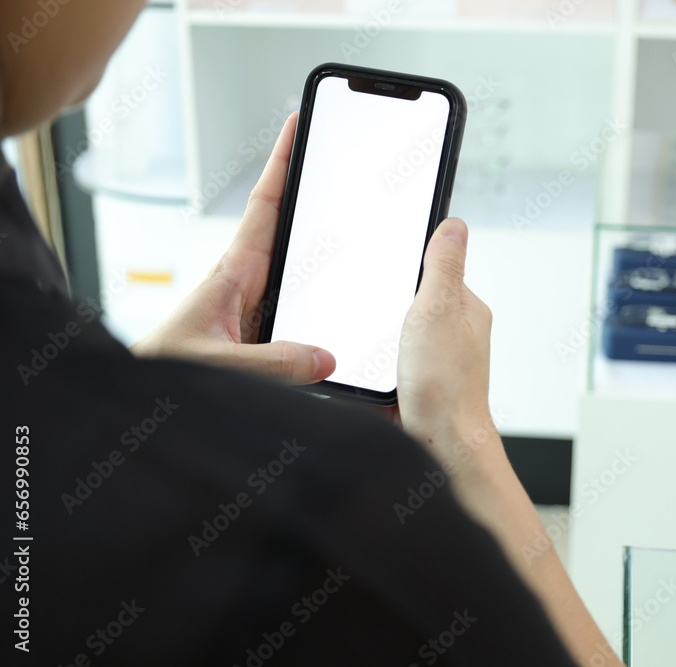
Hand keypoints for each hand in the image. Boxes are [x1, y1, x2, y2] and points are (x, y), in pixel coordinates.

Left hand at [131, 113, 335, 384]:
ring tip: (353, 225)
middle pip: (286, 228)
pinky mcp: (259, 334)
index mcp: (232, 275)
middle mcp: (245, 285)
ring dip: (321, 247)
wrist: (138, 397)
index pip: (263, 206)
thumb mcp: (220, 366)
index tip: (298, 127)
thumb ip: (272, 363)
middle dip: (312, 191)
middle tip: (339, 160)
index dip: (281, 163)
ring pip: (295, 269)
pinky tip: (340, 303)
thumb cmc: (162, 372)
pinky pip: (298, 307)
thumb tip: (326, 356)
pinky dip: (321, 296)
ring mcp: (253, 308)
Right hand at [395, 217, 500, 471]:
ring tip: (377, 347)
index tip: (387, 265)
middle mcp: (455, 333)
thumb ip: (443, 267)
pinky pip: (389, 360)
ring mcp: (436, 358)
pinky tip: (372, 369)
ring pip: (396, 332)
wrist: (440, 446)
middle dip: (388, 304)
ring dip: (379, 337)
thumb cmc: (447, 387)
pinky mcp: (416, 381)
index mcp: (467, 309)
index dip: (408, 264)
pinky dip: (377, 362)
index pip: (435, 269)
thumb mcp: (438, 310)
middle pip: (411, 300)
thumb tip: (454, 226)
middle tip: (379, 316)